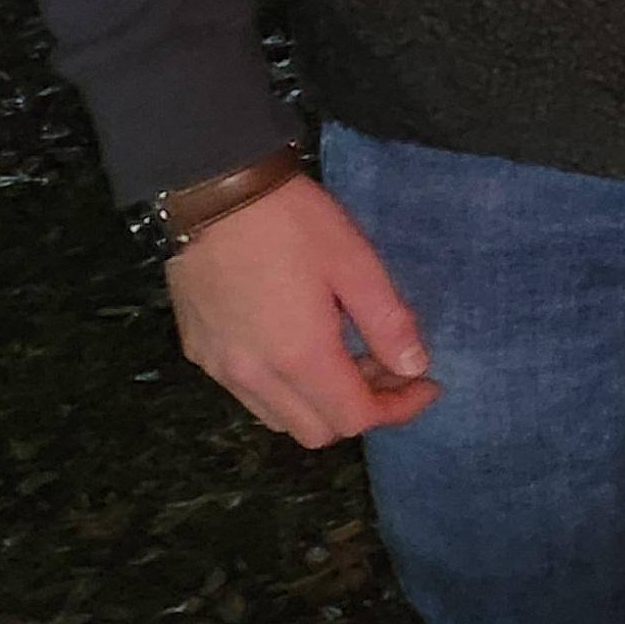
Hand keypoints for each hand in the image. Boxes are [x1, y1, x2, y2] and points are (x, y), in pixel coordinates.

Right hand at [167, 174, 437, 447]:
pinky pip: (249, 395)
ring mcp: (219, 368)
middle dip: (361, 409)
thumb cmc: (292, 223)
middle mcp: (253, 377)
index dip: (398, 409)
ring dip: (321, 403)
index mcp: (298, 357)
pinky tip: (300, 345)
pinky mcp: (198, 352)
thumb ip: (388, 322)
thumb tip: (414, 366)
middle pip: (316, 431)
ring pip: (279, 418)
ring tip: (347, 355)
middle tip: (387, 365)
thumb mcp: (355, 263)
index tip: (426, 382)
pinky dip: (285, 389)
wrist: (210, 192)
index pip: (354, 418)